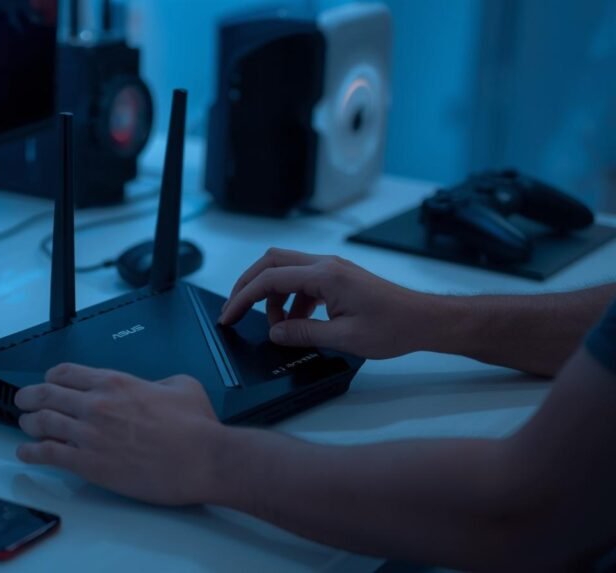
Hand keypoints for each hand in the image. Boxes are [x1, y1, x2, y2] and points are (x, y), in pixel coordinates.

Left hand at [14, 363, 224, 505]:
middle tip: (24, 401)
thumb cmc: (196, 427)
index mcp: (115, 382)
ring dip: (28, 423)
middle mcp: (96, 404)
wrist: (203, 459)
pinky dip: (31, 452)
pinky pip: (48, 454)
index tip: (48, 382)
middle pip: (45, 394)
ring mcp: (89, 435)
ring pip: (41, 423)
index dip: (51, 377)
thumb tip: (154, 387)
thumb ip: (157, 382)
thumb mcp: (180, 385)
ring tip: (24, 425)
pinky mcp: (89, 464)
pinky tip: (26, 453)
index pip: (66, 372)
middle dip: (29, 397)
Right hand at [217, 248, 434, 358]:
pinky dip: (291, 300)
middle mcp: (325, 265)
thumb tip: (274, 332)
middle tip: (235, 310)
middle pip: (271, 263)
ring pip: (285, 271)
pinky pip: (302, 281)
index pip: (270, 279)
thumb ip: (303, 333)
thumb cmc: (394, 326)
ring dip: (272, 296)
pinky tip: (297, 322)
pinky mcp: (336, 277)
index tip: (229, 316)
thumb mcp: (344, 337)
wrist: (424, 319)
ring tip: (277, 326)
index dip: (243, 297)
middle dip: (248, 285)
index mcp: (325, 275)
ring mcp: (331, 269)